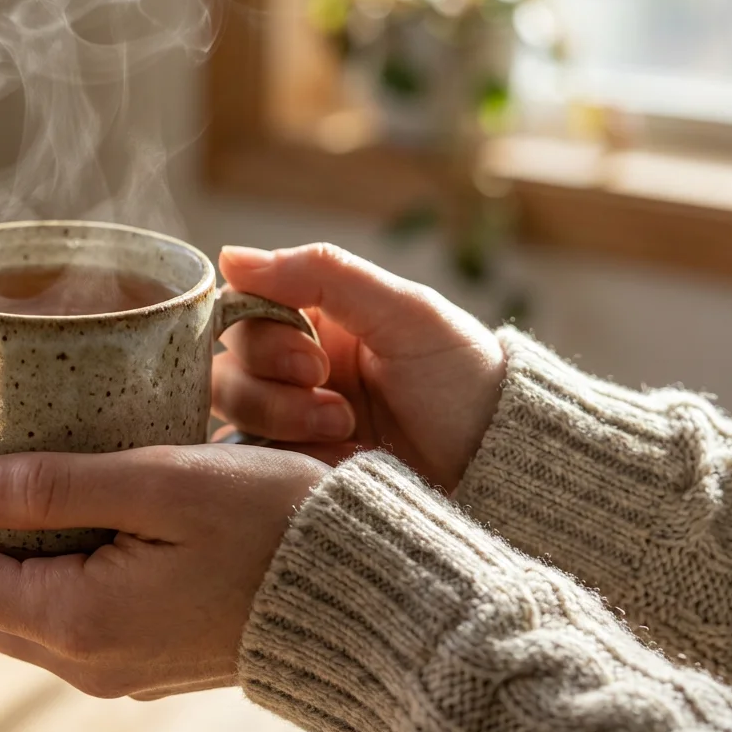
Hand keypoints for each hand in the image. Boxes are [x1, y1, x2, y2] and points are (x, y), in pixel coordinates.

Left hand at [0, 441, 327, 699]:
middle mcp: (85, 659)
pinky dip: (17, 567)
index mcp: (79, 620)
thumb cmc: (275, 523)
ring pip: (4, 611)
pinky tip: (27, 516)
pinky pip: (49, 615)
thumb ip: (55, 486)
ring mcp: (112, 664)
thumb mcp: (162, 483)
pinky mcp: (139, 653)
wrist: (362, 595)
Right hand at [213, 244, 504, 493]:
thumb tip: (229, 257)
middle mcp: (297, 372)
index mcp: (320, 323)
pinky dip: (277, 463)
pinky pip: (247, 464)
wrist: (502, 472)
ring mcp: (290, 426)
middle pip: (229, 366)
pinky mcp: (291, 474)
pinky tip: (330, 465)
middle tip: (336, 402)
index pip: (244, 314)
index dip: (262, 336)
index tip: (311, 357)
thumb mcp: (406, 313)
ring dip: (282, 421)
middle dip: (275, 386)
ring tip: (347, 432)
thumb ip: (322, 274)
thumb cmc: (466, 384)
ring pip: (233, 414)